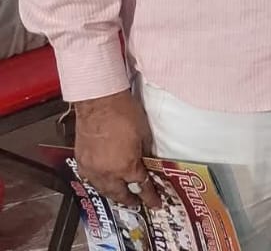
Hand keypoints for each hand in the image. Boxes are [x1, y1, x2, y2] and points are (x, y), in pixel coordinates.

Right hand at [73, 90, 157, 208]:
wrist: (99, 102)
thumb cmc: (125, 114)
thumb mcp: (144, 135)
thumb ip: (144, 154)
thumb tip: (146, 163)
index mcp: (126, 166)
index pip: (141, 186)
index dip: (149, 197)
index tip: (155, 203)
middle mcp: (107, 172)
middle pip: (119, 193)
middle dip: (130, 200)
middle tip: (137, 203)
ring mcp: (91, 168)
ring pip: (103, 189)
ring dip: (113, 194)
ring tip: (121, 196)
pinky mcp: (80, 160)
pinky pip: (91, 178)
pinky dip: (100, 183)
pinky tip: (104, 182)